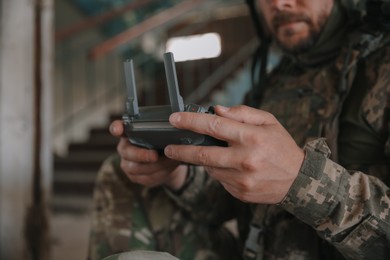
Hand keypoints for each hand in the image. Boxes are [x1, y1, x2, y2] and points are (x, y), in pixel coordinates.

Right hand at [109, 120, 186, 189]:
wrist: (167, 163)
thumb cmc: (162, 143)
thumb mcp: (162, 134)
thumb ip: (161, 129)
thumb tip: (176, 124)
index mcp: (129, 133)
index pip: (117, 128)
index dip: (116, 128)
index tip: (118, 129)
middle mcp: (125, 149)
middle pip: (128, 153)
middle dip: (142, 155)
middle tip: (155, 155)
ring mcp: (128, 164)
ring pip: (138, 168)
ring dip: (157, 165)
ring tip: (171, 160)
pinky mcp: (135, 177)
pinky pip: (147, 178)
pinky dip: (161, 173)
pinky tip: (169, 168)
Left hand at [164, 105, 304, 203]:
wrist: (299, 180)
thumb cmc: (282, 146)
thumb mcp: (269, 122)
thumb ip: (242, 113)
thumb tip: (217, 109)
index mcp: (251, 138)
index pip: (213, 126)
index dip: (190, 121)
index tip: (174, 119)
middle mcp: (245, 160)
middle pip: (202, 154)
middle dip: (181, 150)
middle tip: (168, 147)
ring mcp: (241, 179)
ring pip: (210, 168)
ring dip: (205, 160)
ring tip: (215, 153)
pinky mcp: (239, 193)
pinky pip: (219, 180)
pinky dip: (218, 171)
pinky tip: (230, 166)